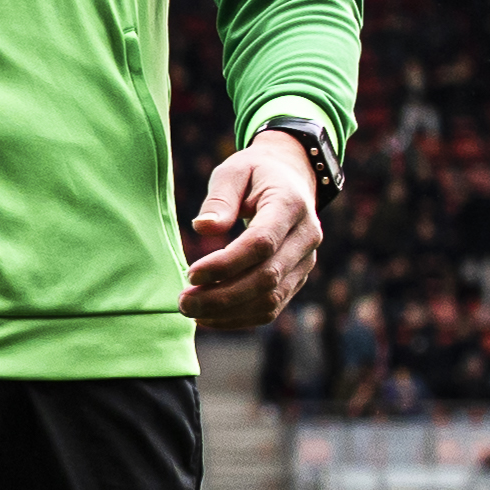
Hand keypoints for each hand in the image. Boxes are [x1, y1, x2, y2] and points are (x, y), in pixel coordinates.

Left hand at [182, 128, 327, 328]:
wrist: (291, 177)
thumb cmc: (255, 172)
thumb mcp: (234, 171)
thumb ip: (219, 197)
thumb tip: (202, 228)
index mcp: (291, 205)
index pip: (261, 243)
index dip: (225, 264)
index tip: (190, 274)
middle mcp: (306, 237)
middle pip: (267, 278)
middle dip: (222, 296)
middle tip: (183, 301)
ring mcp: (305, 261)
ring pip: (271, 299)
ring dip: (229, 312)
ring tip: (191, 310)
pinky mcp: (298, 277)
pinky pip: (272, 307)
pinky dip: (240, 318)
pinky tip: (209, 317)